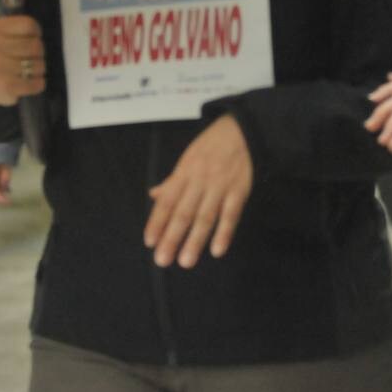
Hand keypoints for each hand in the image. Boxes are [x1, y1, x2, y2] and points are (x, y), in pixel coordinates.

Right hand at [0, 14, 45, 105]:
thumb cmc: (2, 52)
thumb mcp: (4, 28)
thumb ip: (12, 0)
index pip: (29, 25)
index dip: (36, 33)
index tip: (30, 37)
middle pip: (36, 46)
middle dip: (38, 54)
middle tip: (30, 58)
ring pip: (38, 65)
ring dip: (38, 70)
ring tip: (28, 70)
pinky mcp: (5, 86)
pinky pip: (36, 83)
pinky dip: (38, 84)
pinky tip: (30, 82)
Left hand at [144, 115, 251, 268]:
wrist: (241, 131)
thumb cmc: (211, 147)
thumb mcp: (187, 159)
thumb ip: (172, 182)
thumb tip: (153, 195)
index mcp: (184, 173)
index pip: (167, 201)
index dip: (157, 221)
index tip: (150, 242)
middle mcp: (199, 181)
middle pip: (183, 213)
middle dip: (172, 237)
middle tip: (162, 260)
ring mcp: (219, 186)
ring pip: (205, 217)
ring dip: (195, 240)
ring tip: (185, 261)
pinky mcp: (239, 190)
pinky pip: (231, 214)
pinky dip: (224, 232)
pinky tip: (217, 250)